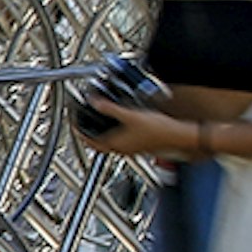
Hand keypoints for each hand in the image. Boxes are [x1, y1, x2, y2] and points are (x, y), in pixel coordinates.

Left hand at [78, 98, 201, 159]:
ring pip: (107, 143)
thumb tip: (94, 102)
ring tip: (96, 122)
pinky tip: (118, 124)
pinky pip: (118, 141)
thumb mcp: (131, 115)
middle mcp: (120, 149)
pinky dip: (112, 133)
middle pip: (96, 143)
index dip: (78, 131)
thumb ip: (110, 108)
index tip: (73, 122)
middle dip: (86, 133)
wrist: (178, 136)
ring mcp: (129, 149)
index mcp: (115, 144)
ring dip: (99, 133)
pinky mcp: (137, 145)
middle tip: (81, 123)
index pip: (88, 141)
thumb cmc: (160, 130)